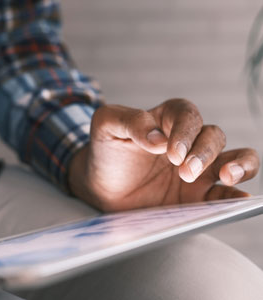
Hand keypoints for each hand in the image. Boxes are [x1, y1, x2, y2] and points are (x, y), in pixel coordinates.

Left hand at [68, 99, 259, 210]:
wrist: (102, 185)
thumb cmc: (106, 152)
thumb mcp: (107, 127)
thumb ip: (130, 121)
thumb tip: (158, 138)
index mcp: (166, 120)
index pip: (187, 116)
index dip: (185, 131)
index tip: (170, 152)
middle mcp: (186, 142)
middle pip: (212, 136)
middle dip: (203, 152)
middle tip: (185, 171)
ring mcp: (195, 168)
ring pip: (233, 157)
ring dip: (238, 164)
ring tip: (227, 176)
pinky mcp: (196, 194)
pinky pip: (224, 192)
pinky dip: (235, 193)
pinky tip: (239, 198)